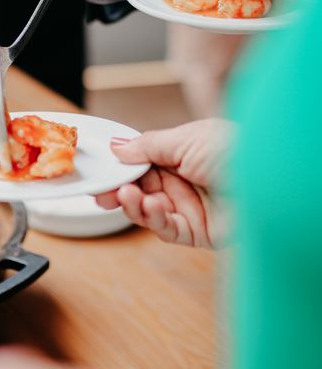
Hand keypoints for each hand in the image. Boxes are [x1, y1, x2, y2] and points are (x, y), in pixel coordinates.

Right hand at [96, 119, 231, 248]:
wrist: (273, 177)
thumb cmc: (236, 149)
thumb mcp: (184, 139)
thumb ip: (147, 146)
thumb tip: (117, 147)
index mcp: (178, 156)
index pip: (138, 166)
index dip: (119, 171)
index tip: (99, 174)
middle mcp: (181, 183)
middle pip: (139, 191)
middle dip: (119, 192)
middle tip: (101, 194)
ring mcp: (188, 208)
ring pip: (148, 212)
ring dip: (134, 205)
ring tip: (127, 195)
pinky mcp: (197, 232)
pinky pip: (167, 229)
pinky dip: (154, 219)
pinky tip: (150, 206)